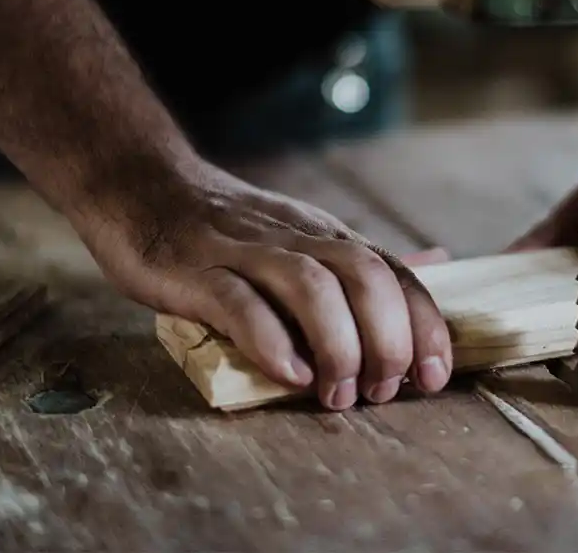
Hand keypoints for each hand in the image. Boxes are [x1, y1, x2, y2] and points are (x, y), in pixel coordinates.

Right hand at [67, 159, 452, 409]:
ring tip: (336, 392)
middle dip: (388, 340)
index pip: (394, 274)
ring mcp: (245, 251)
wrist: (142, 186)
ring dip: (337, 345)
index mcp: (326, 237)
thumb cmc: (228, 228)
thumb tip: (435, 264)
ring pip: (311, 286)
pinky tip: (288, 375)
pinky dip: (270, 340)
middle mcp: (296, 239)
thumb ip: (363, 260)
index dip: (424, 325)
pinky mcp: (196, 269)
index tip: (435, 376)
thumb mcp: (305, 236)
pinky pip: (239, 302)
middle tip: (381, 390)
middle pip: (364, 278)